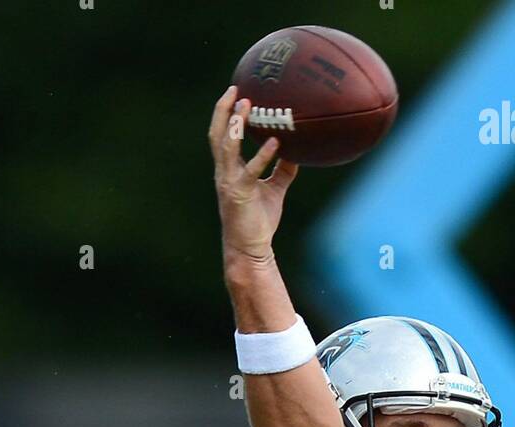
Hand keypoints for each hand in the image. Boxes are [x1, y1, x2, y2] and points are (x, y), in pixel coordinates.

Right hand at [209, 86, 298, 262]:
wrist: (250, 249)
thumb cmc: (259, 221)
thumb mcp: (275, 190)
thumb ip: (283, 169)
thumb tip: (298, 150)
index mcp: (229, 170)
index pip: (222, 136)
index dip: (225, 114)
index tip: (235, 92)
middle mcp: (224, 173)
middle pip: (217, 135)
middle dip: (223, 111)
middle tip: (235, 89)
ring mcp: (229, 182)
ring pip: (226, 148)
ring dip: (235, 125)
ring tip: (246, 106)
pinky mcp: (240, 194)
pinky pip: (251, 170)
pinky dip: (262, 155)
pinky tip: (274, 142)